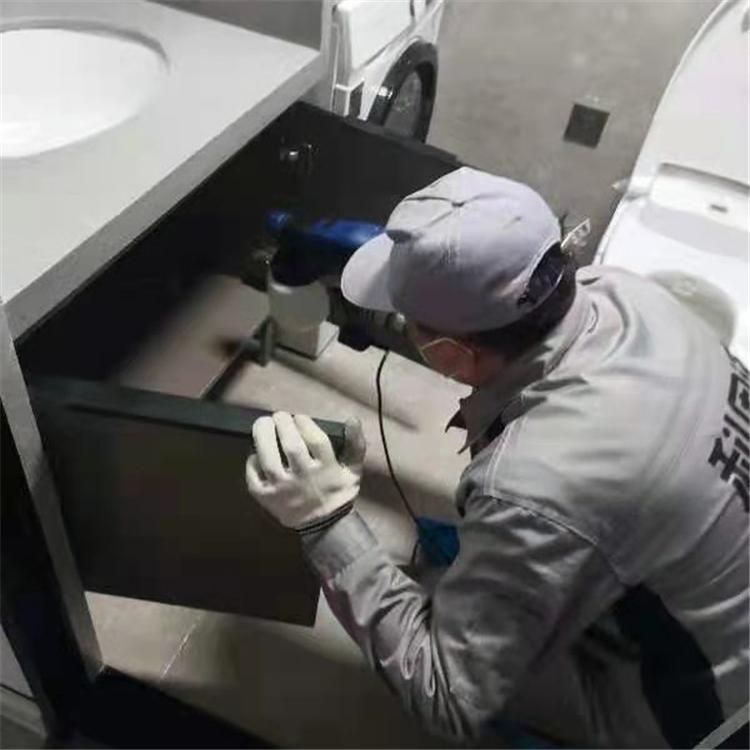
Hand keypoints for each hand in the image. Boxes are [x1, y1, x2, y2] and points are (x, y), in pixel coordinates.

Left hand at [245, 412, 365, 532]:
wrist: (324, 525)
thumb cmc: (337, 491)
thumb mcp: (354, 468)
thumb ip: (356, 444)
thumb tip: (353, 419)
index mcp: (326, 469)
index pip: (316, 440)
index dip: (305, 423)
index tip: (299, 417)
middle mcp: (304, 478)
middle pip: (291, 446)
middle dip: (283, 424)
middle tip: (279, 415)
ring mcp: (283, 489)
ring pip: (269, 460)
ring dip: (263, 437)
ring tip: (263, 423)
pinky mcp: (266, 498)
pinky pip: (254, 477)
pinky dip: (252, 462)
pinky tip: (256, 453)